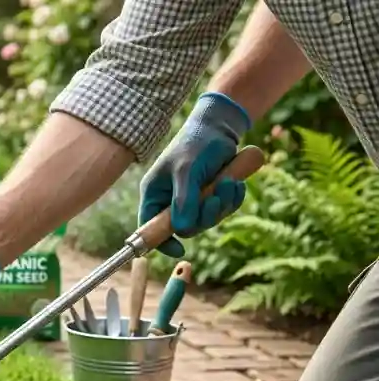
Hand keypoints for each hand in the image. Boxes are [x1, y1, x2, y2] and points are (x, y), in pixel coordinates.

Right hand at [139, 92, 251, 257]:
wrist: (221, 126)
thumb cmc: (196, 143)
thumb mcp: (187, 171)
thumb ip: (184, 201)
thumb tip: (182, 231)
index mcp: (155, 193)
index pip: (149, 226)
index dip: (160, 241)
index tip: (179, 249)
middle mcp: (170, 199)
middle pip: (184, 227)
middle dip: (205, 216)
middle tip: (215, 199)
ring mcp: (192, 198)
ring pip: (206, 220)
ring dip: (222, 205)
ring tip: (230, 183)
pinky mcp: (211, 194)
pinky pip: (222, 210)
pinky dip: (232, 199)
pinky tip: (236, 183)